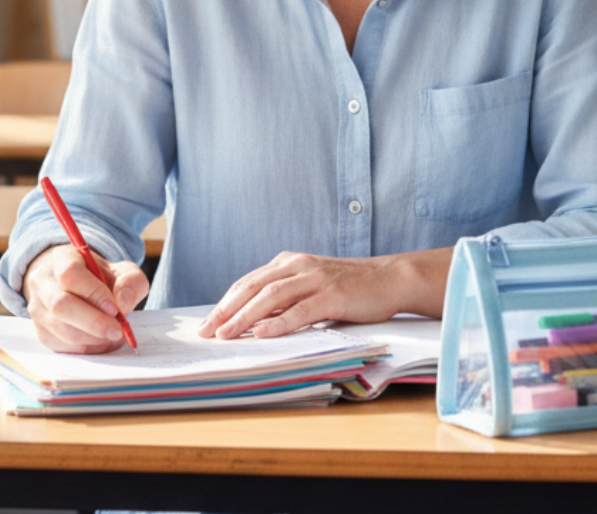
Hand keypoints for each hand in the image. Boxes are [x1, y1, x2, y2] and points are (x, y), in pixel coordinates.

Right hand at [22, 244, 149, 353]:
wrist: (75, 283)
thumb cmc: (99, 276)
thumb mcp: (122, 270)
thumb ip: (130, 282)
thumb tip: (123, 303)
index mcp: (62, 259)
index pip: (71, 275)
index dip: (93, 293)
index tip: (115, 308)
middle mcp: (43, 283)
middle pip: (61, 305)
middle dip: (93, 322)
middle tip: (117, 331)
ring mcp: (37, 309)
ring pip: (60, 329)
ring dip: (91, 338)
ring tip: (113, 336)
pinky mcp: (40, 331)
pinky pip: (60, 345)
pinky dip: (85, 348)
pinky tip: (102, 342)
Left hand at [197, 247, 452, 340]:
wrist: (390, 279)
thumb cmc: (350, 287)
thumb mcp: (312, 285)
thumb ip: (286, 296)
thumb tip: (253, 321)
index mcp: (291, 262)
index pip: (250, 281)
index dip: (226, 302)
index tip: (207, 323)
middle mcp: (300, 265)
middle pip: (254, 286)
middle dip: (227, 310)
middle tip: (207, 332)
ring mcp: (317, 278)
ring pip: (272, 296)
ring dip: (245, 317)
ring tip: (226, 334)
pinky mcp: (334, 294)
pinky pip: (301, 310)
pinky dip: (280, 322)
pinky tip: (264, 334)